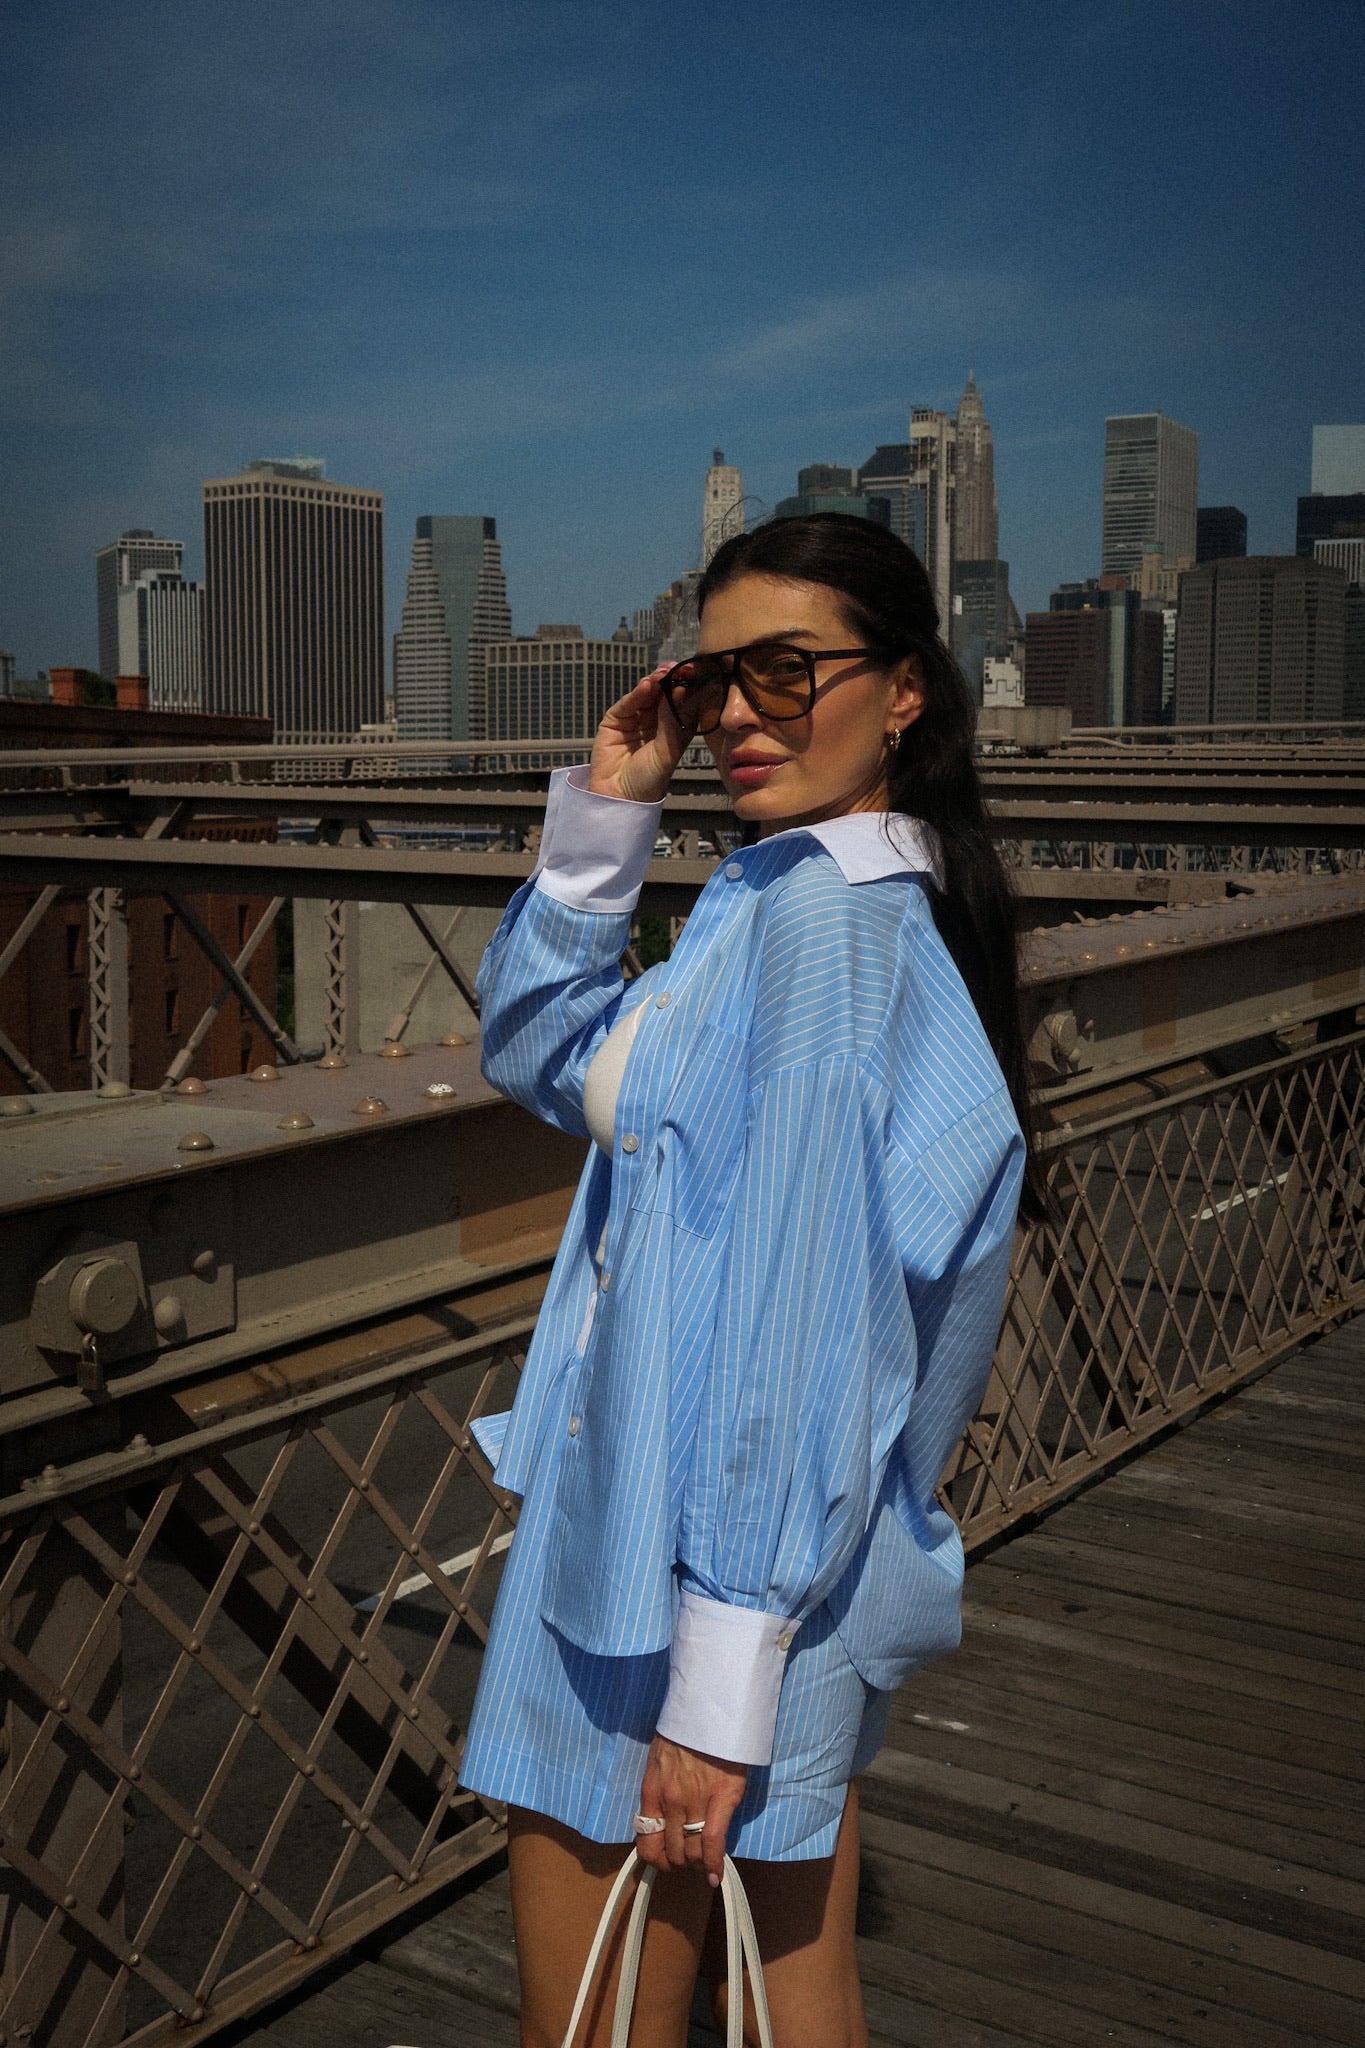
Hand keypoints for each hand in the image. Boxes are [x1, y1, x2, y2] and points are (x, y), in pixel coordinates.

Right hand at [589, 665, 691, 805]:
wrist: (620, 798)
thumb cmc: (649, 781)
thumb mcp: (667, 751)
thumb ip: (672, 721)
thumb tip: (680, 690)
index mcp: (675, 730)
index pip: (683, 703)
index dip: (689, 688)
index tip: (696, 674)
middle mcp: (656, 722)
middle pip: (665, 695)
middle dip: (672, 680)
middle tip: (680, 668)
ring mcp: (635, 720)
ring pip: (647, 695)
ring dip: (656, 682)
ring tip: (663, 673)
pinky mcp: (616, 721)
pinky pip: (628, 703)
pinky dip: (637, 693)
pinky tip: (647, 685)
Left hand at [635, 1734, 747, 1886]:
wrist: (711, 1710)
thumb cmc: (686, 1731)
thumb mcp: (659, 1759)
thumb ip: (659, 1789)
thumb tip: (662, 1817)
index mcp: (652, 1790)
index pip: (646, 1840)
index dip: (654, 1859)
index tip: (663, 1862)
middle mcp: (670, 1801)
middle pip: (671, 1850)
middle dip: (678, 1861)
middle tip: (687, 1859)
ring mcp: (695, 1802)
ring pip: (691, 1850)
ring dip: (695, 1862)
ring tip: (701, 1861)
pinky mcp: (722, 1799)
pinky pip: (713, 1841)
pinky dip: (713, 1863)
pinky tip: (714, 1875)